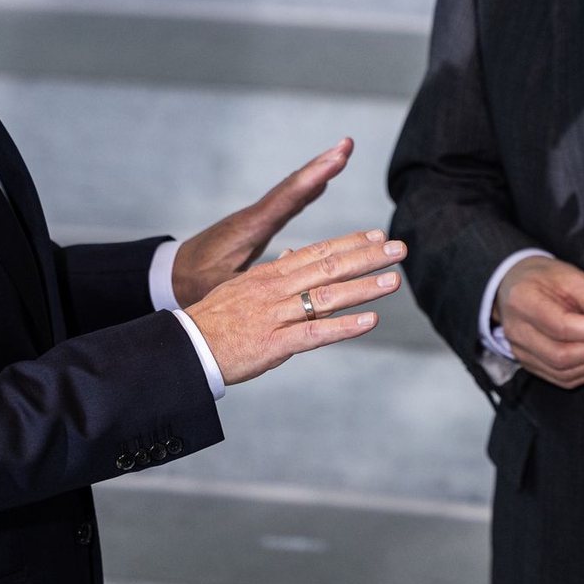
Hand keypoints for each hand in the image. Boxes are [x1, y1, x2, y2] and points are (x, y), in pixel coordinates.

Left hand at [172, 138, 351, 307]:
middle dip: (321, 165)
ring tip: (342, 153)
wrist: (174, 271)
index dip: (312, 180)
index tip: (335, 160)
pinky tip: (321, 183)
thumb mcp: (221, 287)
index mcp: (251, 228)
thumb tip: (276, 284)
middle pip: (294, 185)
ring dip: (317, 172)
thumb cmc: (196, 281)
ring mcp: (258, 216)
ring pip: (292, 189)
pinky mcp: (258, 222)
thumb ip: (248, 284)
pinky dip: (307, 188)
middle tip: (346, 145)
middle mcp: (256, 216)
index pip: (287, 198)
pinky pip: (288, 200)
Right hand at [186, 228, 405, 384]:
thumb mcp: (242, 285)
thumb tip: (291, 255)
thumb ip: (272, 272)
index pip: (318, 251)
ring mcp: (276, 315)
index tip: (378, 236)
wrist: (183, 347)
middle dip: (368, 257)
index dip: (350, 243)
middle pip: (329, 267)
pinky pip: (314, 334)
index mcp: (270, 273)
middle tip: (400, 248)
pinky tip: (370, 321)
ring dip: (364, 287)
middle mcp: (276, 288)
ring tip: (394, 280)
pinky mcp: (273, 343)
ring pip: (327, 297)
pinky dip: (344, 327)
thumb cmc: (214, 319)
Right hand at [495, 258, 583, 388]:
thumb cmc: (544, 277)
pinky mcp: (529, 364)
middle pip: (561, 354)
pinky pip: (561, 378)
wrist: (515, 284)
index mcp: (523, 301)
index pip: (561, 326)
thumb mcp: (572, 277)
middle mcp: (516, 331)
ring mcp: (520, 351)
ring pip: (563, 371)